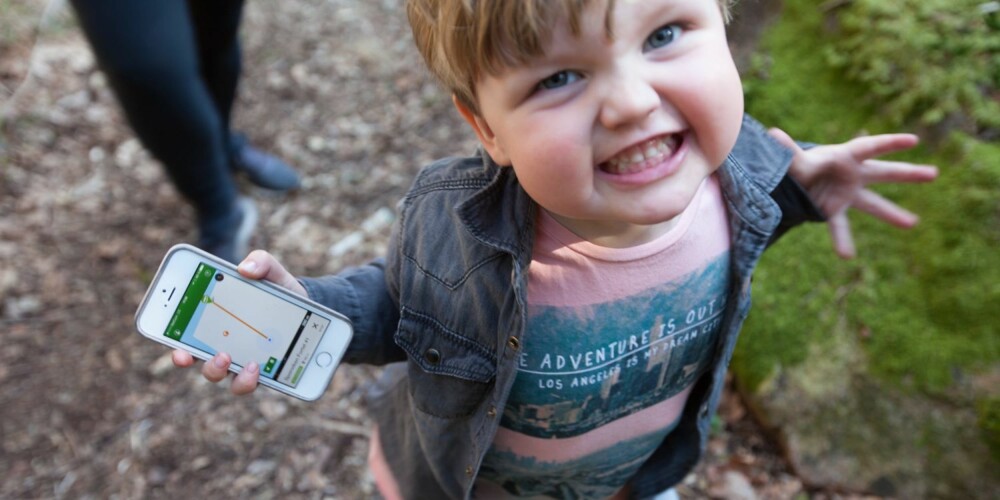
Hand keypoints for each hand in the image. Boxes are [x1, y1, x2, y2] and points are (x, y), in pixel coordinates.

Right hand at [171, 249, 306, 395]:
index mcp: (216, 322)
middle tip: (219, 355)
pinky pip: (252, 382)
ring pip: (226, 377)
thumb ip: (260, 262)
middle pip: (203, 363)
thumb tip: (245, 268)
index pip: (188, 338)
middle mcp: (224, 345)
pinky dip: (252, 379)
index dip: (178, 349)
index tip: (178, 351)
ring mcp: (242, 361)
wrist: (306, 306)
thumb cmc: (278, 289)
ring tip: (247, 364)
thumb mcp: (272, 272)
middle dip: (204, 364)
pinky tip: (261, 368)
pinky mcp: (264, 370)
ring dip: (227, 372)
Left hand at [770, 128, 938, 258]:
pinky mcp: (835, 209)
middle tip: (934, 174)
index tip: (913, 141)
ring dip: (892, 214)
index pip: (870, 147)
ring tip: (912, 223)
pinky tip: (846, 256)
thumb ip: (787, 151)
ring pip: (873, 204)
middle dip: (907, 174)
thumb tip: (772, 134)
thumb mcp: (793, 159)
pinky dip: (842, 241)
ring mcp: (847, 193)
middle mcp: (852, 174)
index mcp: (844, 156)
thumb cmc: (798, 162)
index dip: (890, 143)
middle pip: (883, 172)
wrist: (792, 178)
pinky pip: (840, 227)